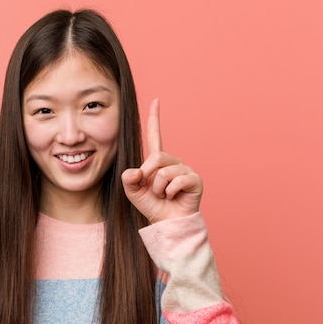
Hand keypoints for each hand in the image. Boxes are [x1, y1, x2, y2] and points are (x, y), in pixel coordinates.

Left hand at [121, 98, 202, 222]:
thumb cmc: (152, 206)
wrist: (167, 223)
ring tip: (163, 196)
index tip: (156, 100)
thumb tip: (136, 171)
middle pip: (156, 157)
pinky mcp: (195, 180)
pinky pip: (176, 181)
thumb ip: (128, 180)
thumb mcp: (132, 192)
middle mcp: (173, 162)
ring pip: (164, 172)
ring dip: (158, 188)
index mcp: (157, 161)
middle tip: (152, 190)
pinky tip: (173, 197)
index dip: (154, 119)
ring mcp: (185, 169)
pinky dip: (169, 192)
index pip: (155, 136)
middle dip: (148, 175)